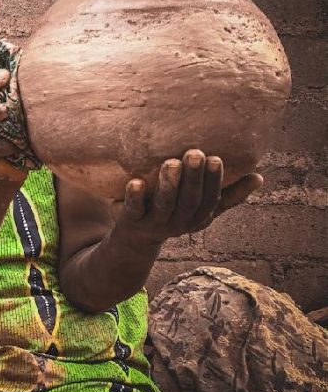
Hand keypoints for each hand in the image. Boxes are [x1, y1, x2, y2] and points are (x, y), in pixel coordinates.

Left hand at [111, 149, 262, 246]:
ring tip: (171, 162)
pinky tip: (136, 181)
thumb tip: (259, 177)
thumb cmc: (173, 213)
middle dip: (193, 177)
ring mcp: (154, 223)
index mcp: (197, 218)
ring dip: (169, 183)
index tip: (215, 158)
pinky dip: (135, 196)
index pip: (210, 200)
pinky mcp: (131, 221)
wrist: (136, 238)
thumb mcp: (202, 207)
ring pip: (164, 204)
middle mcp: (178, 223)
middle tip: (194, 153)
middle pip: (189, 201)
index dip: (214, 181)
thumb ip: (228, 195)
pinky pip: (134, 209)